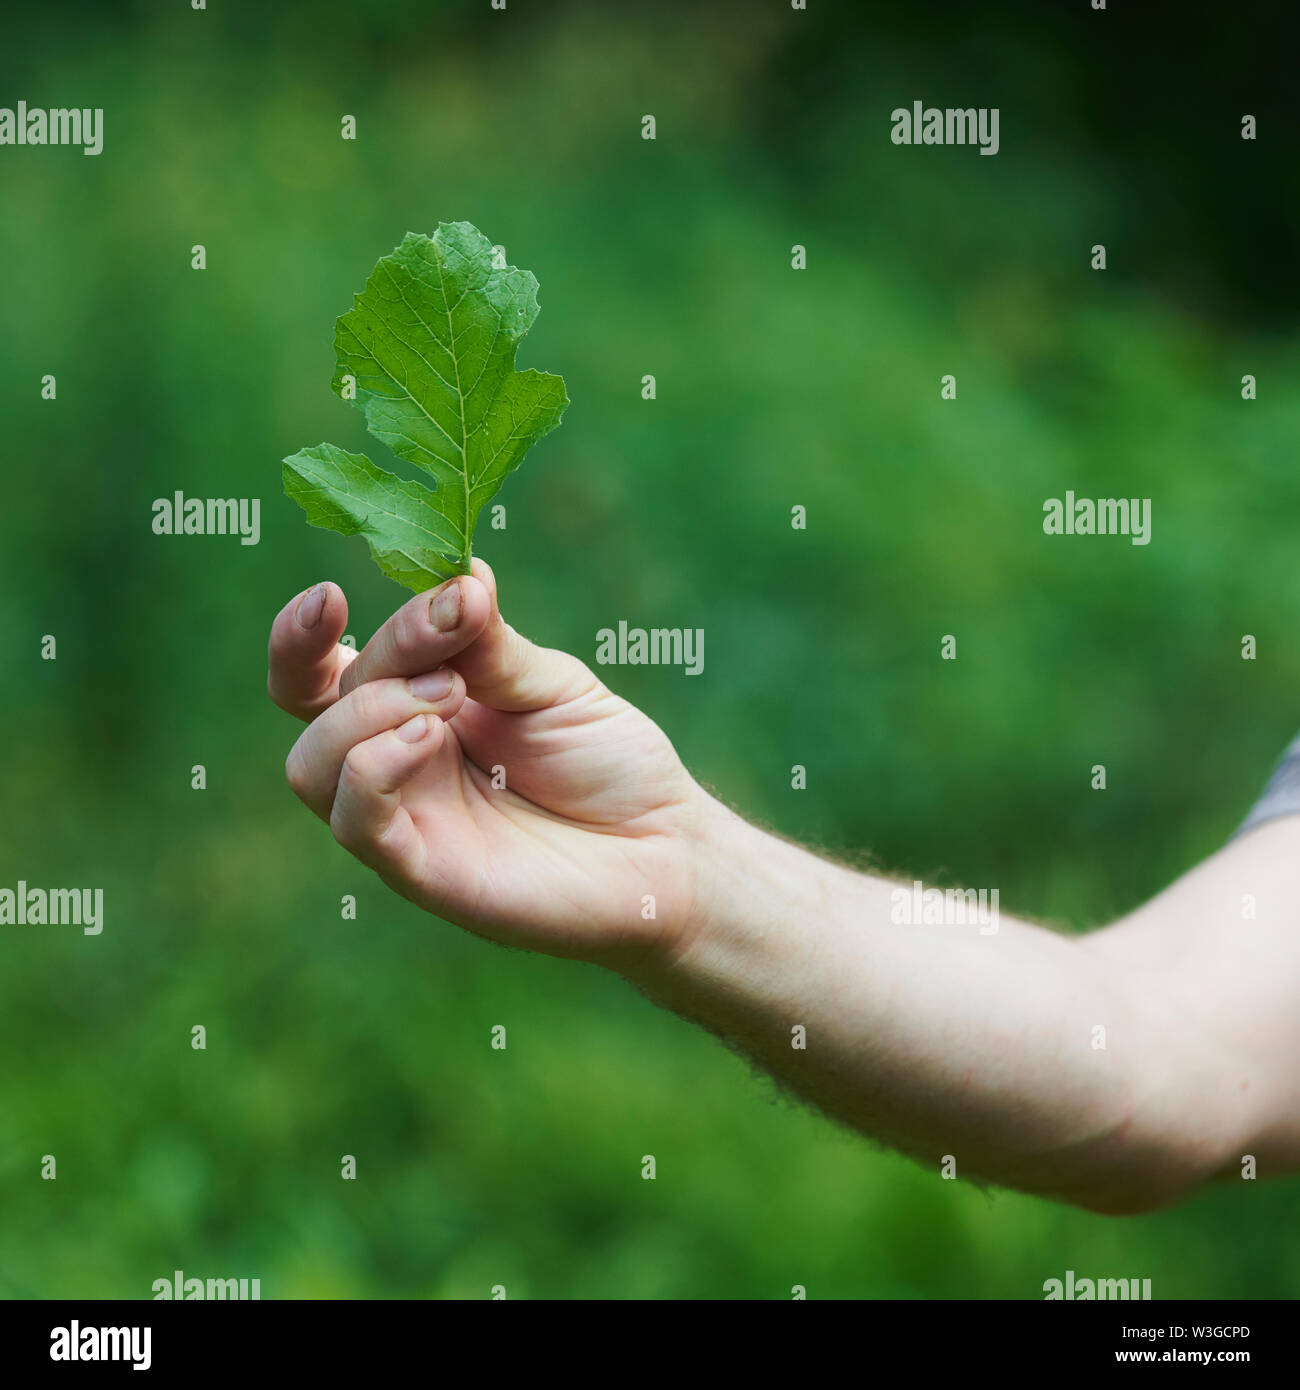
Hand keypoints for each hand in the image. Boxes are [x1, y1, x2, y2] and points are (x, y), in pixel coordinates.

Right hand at [268, 561, 709, 966]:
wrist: (666, 845)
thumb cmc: (608, 763)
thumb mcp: (552, 683)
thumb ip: (490, 642)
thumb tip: (457, 572)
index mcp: (415, 710)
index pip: (322, 674)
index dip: (299, 638)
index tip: (327, 596)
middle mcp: (395, 763)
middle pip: (323, 704)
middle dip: (384, 654)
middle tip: (454, 649)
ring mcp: (404, 818)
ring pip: (313, 766)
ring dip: (367, 712)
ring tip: (450, 694)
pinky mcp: (422, 871)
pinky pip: (357, 822)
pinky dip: (374, 768)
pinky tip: (427, 738)